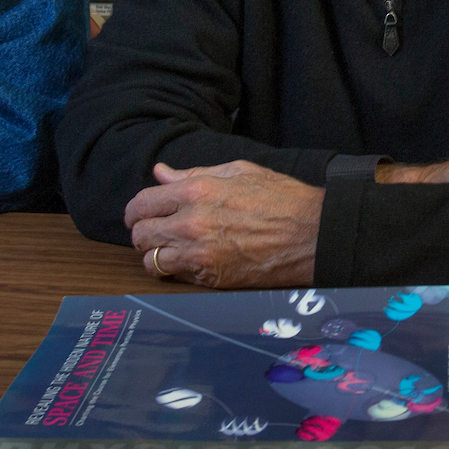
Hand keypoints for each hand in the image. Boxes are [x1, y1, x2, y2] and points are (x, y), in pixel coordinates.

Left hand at [126, 160, 321, 287]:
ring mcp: (199, 253)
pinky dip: (175, 272)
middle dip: (142, 234)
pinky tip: (189, 263)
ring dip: (155, 256)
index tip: (139, 216)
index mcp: (196, 191)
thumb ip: (194, 173)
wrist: (312, 234)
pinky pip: (175, 278)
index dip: (135, 211)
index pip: (143, 203)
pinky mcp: (211, 277)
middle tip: (152, 235)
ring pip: (151, 261)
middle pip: (140, 234)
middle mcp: (191, 222)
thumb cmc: (282, 199)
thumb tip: (162, 173)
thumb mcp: (239, 171)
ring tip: (168, 252)